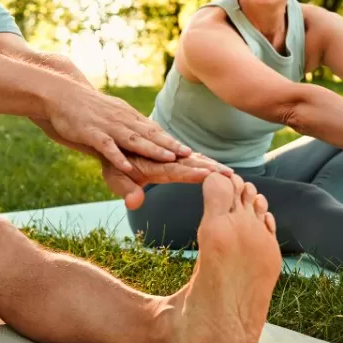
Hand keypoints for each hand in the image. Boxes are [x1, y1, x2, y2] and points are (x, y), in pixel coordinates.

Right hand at [45, 85, 190, 172]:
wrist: (63, 93)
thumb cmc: (89, 108)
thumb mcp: (114, 115)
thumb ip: (130, 127)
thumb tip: (148, 136)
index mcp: (129, 118)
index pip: (156, 131)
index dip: (173, 142)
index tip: (192, 152)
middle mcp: (123, 120)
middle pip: (151, 135)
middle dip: (172, 146)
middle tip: (191, 155)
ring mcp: (108, 126)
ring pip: (134, 139)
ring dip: (153, 149)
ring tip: (170, 158)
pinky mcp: (91, 132)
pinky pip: (106, 146)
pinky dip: (117, 156)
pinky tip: (127, 166)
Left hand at [102, 153, 232, 209]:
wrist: (112, 139)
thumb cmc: (113, 163)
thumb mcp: (115, 177)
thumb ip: (126, 190)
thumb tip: (134, 203)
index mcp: (154, 165)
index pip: (178, 170)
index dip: (194, 172)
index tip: (213, 175)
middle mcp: (164, 157)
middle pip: (191, 163)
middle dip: (211, 169)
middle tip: (231, 175)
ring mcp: (168, 153)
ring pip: (194, 159)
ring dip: (211, 165)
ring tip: (229, 173)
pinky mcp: (170, 151)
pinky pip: (190, 156)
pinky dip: (204, 161)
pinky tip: (216, 167)